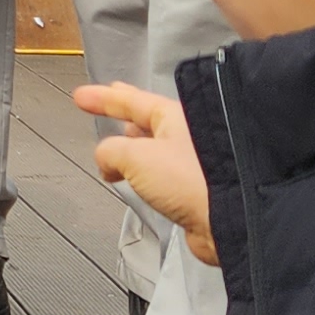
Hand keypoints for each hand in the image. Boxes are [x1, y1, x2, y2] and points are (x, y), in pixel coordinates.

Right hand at [78, 80, 212, 263]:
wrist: (230, 219)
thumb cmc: (194, 181)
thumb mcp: (135, 156)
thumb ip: (109, 150)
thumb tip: (105, 159)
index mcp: (175, 117)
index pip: (132, 100)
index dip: (104, 97)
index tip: (83, 95)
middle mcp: (186, 136)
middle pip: (146, 121)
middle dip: (122, 116)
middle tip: (104, 109)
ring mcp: (190, 162)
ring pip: (153, 150)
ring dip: (130, 153)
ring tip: (113, 158)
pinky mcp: (192, 188)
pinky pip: (160, 175)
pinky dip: (143, 176)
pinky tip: (136, 183)